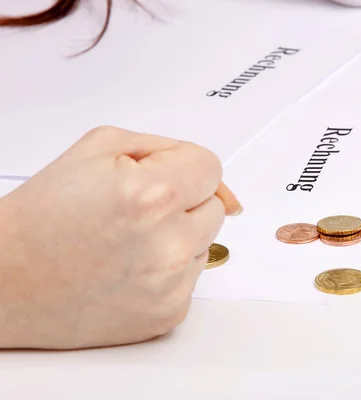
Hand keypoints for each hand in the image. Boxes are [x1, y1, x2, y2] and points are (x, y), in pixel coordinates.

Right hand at [0, 126, 240, 348]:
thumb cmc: (43, 217)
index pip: (212, 168)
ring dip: (177, 237)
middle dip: (183, 202)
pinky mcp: (168, 315)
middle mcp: (169, 246)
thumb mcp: (102, 148)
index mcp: (153, 196)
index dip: (182, 169)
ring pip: (205, 242)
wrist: (7, 279)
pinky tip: (128, 269)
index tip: (156, 180)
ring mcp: (171, 286)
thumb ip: (171, 151)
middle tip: (133, 212)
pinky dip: (167, 270)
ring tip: (126, 242)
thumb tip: (223, 187)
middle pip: (214, 207)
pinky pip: (192, 277)